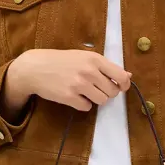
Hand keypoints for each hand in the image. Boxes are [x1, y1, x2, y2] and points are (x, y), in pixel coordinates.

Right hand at [4, 48, 129, 114]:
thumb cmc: (62, 61)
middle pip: (112, 91)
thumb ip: (105, 67)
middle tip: (96, 89)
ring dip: (96, 99)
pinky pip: (87, 107)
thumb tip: (128, 76)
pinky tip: (74, 96)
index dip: (124, 85)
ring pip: (102, 101)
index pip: (120, 76)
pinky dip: (83, 104)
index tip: (120, 87)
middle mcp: (89, 71)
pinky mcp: (69, 97)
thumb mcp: (84, 57)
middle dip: (107, 93)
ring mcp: (79, 84)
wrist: (36, 67)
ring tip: (84, 92)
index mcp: (95, 59)